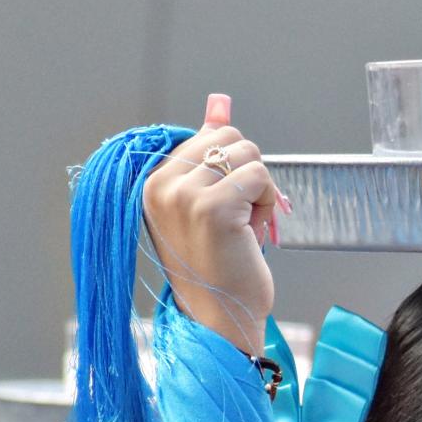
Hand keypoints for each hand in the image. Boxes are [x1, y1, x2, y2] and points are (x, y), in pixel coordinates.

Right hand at [141, 93, 280, 350]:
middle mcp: (161, 185)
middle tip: (241, 217)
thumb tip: (220, 102)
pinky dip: (268, 201)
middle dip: (248, 173)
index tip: (227, 207)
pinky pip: (259, 175)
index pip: (206, 137)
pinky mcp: (211, 208)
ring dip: (260, 188)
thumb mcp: (208, 203)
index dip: (230, 168)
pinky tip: (254, 231)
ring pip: (246, 152)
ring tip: (245, 226)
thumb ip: (209, 153)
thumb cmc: (218, 266)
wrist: (220, 319)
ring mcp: (183, 195)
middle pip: (229, 137)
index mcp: (153, 181)